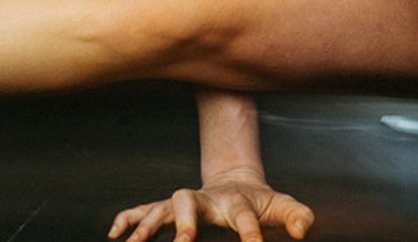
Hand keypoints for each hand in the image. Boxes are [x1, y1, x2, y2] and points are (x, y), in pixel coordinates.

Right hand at [108, 169, 314, 241]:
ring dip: (147, 224)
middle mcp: (205, 199)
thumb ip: (296, 215)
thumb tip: (302, 230)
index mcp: (236, 201)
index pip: (243, 216)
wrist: (237, 184)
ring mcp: (184, 202)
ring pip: (160, 207)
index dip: (250, 234)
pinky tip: (115, 233)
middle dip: (185, 222)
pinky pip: (143, 210)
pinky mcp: (169, 208)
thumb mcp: (282, 206)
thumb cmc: (259, 202)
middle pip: (189, 201)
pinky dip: (127, 218)